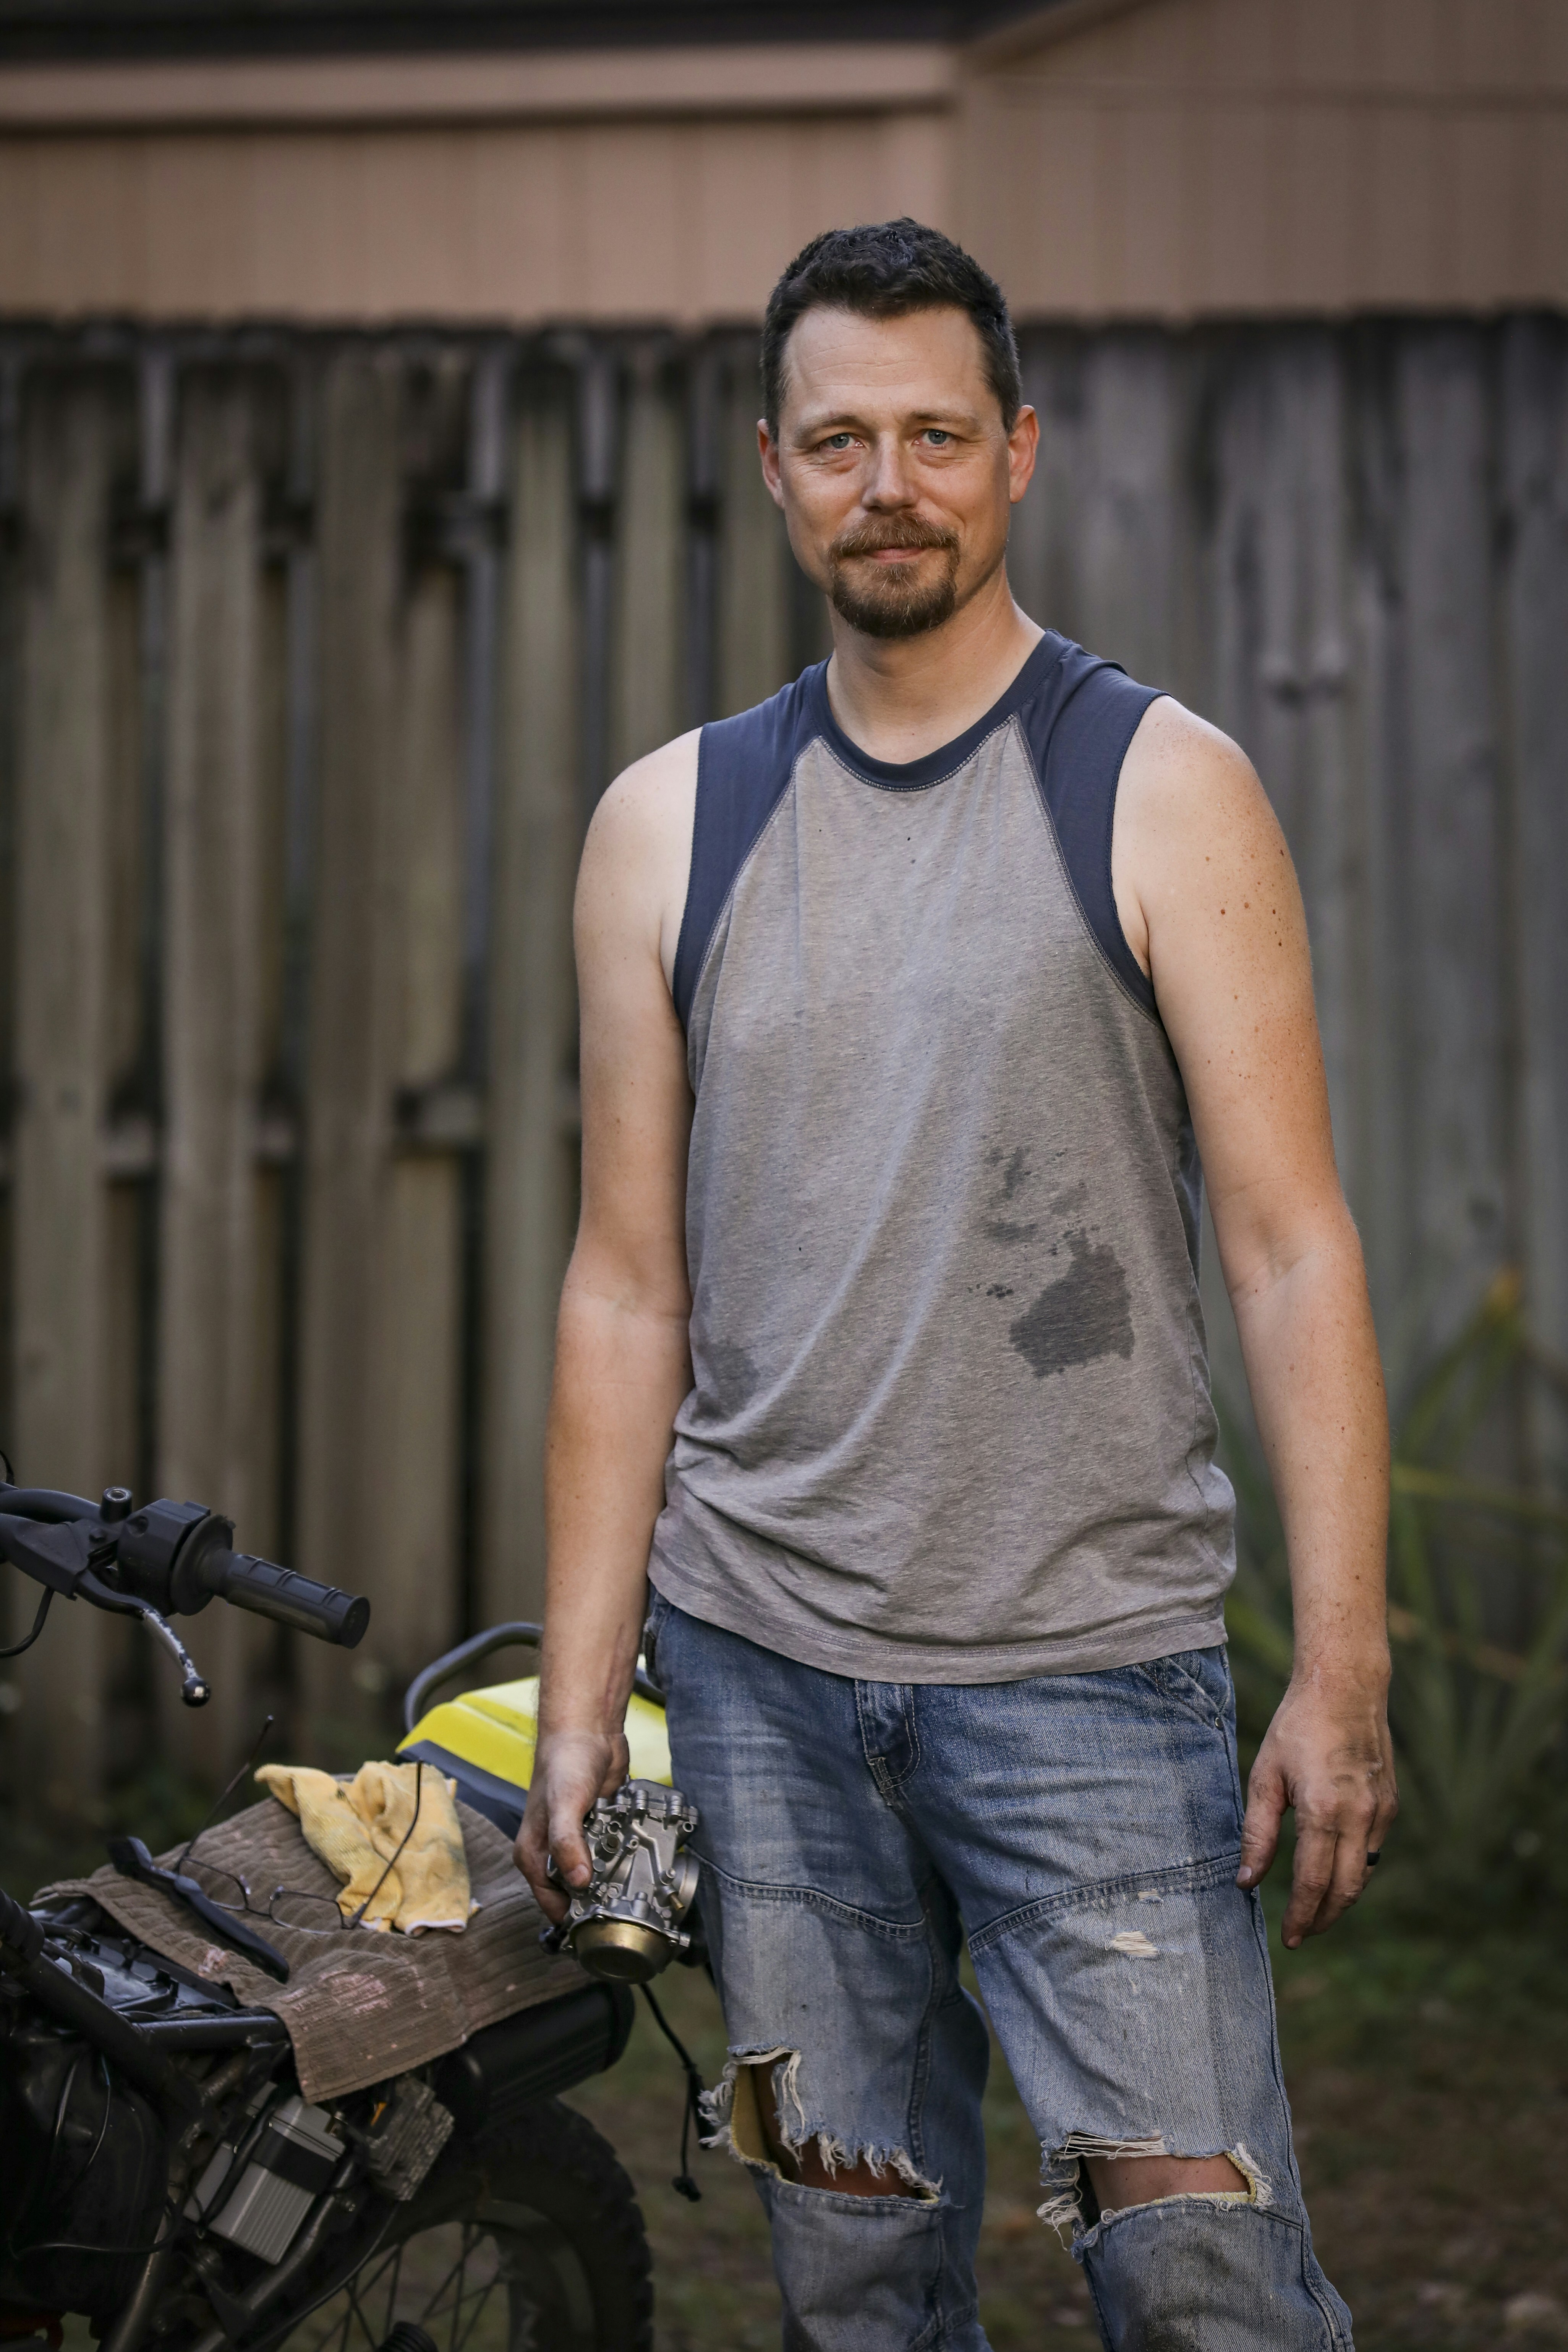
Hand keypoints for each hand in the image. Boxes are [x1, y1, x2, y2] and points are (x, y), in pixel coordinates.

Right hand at [515, 1725, 629, 1920]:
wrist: (588, 1730)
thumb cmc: (564, 1762)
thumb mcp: (563, 1804)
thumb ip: (567, 1843)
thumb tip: (578, 1881)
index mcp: (532, 1855)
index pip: (551, 1904)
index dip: (574, 1917)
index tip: (601, 1923)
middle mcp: (551, 1852)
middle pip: (575, 1894)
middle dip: (598, 1897)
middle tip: (622, 1897)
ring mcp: (576, 1842)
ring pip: (596, 1875)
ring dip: (612, 1876)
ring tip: (631, 1873)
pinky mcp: (596, 1830)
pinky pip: (610, 1854)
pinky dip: (621, 1855)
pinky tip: (632, 1851)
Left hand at [1236, 1676, 1396, 1947]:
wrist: (1345, 1689)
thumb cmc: (1297, 1728)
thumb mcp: (1265, 1778)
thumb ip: (1257, 1834)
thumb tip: (1246, 1882)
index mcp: (1322, 1810)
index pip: (1313, 1883)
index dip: (1301, 1917)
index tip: (1289, 1939)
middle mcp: (1359, 1816)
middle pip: (1346, 1890)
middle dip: (1324, 1918)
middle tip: (1303, 1934)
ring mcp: (1381, 1811)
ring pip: (1364, 1874)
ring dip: (1341, 1898)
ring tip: (1315, 1910)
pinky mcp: (1391, 1805)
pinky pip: (1373, 1850)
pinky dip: (1355, 1869)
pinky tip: (1335, 1871)